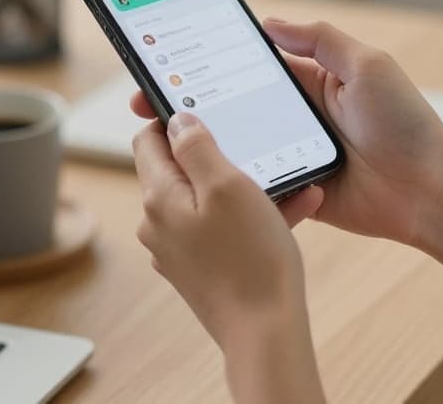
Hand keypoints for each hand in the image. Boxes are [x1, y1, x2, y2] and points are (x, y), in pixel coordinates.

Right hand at [129, 19, 442, 246]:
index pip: (247, 64)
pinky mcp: (293, 191)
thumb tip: (270, 24)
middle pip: (230, 105)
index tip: (170, 53)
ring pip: (234, 145)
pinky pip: (252, 182)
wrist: (428, 192)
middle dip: (188, 101)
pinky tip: (196, 173)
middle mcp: (295, 116)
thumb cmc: (405, 124)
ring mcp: (290, 154)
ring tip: (159, 136)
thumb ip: (322, 40)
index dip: (209, 60)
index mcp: (311, 82)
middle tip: (146, 99)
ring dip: (199, 141)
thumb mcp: (369, 66)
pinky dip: (226, 178)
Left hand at [131, 112, 322, 350]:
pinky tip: (294, 211)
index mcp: (158, 198)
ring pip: (209, 199)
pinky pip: (223, 228)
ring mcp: (178, 250)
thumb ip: (197, 146)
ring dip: (247, 186)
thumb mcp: (228, 185)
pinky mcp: (201, 269)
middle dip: (222, 156)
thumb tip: (176, 119)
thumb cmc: (251, 258)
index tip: (210, 111)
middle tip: (258, 148)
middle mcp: (159, 224)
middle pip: (181, 169)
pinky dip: (252, 216)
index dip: (176, 119)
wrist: (266, 332)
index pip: (149, 140)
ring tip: (291, 182)